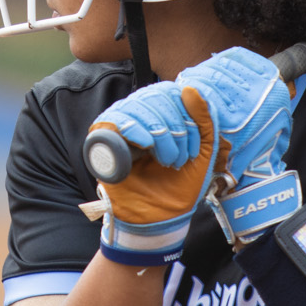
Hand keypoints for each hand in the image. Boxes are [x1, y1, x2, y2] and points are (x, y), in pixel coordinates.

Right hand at [85, 49, 291, 265]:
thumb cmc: (180, 185)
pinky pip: (115, 120)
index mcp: (162, 114)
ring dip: (161, 135)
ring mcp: (120, 127)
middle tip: (180, 159)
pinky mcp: (102, 141)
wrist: (161, 217)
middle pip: (157, 98)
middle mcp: (139, 115)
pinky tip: (145, 145)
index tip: (193, 148)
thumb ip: (204, 119)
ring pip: (139, 107)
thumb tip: (189, 88)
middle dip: (177, 129)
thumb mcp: (203, 151)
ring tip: (167, 161)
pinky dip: (134, 129)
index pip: (172, 93)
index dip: (187, 116)